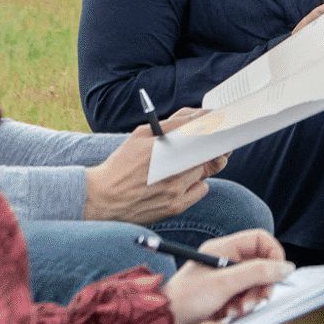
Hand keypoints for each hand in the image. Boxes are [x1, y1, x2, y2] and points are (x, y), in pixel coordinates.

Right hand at [83, 114, 227, 223]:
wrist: (101, 198)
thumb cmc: (121, 164)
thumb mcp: (141, 135)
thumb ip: (172, 124)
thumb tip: (199, 116)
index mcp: (162, 147)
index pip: (200, 132)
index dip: (214, 127)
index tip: (221, 123)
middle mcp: (171, 169)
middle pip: (206, 153)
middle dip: (206, 148)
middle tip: (203, 147)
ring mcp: (175, 189)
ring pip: (204, 170)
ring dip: (198, 167)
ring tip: (178, 168)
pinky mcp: (176, 207)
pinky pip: (202, 189)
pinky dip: (196, 184)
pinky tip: (180, 183)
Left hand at [161, 228, 291, 323]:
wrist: (162, 323)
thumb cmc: (185, 299)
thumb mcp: (224, 283)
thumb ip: (257, 273)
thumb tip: (286, 267)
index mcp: (223, 248)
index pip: (260, 240)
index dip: (273, 254)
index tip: (278, 273)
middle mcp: (225, 260)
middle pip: (260, 264)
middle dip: (262, 283)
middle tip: (260, 299)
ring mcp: (224, 277)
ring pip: (254, 283)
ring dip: (252, 298)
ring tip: (240, 310)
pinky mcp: (223, 294)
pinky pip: (244, 296)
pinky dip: (243, 306)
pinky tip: (231, 314)